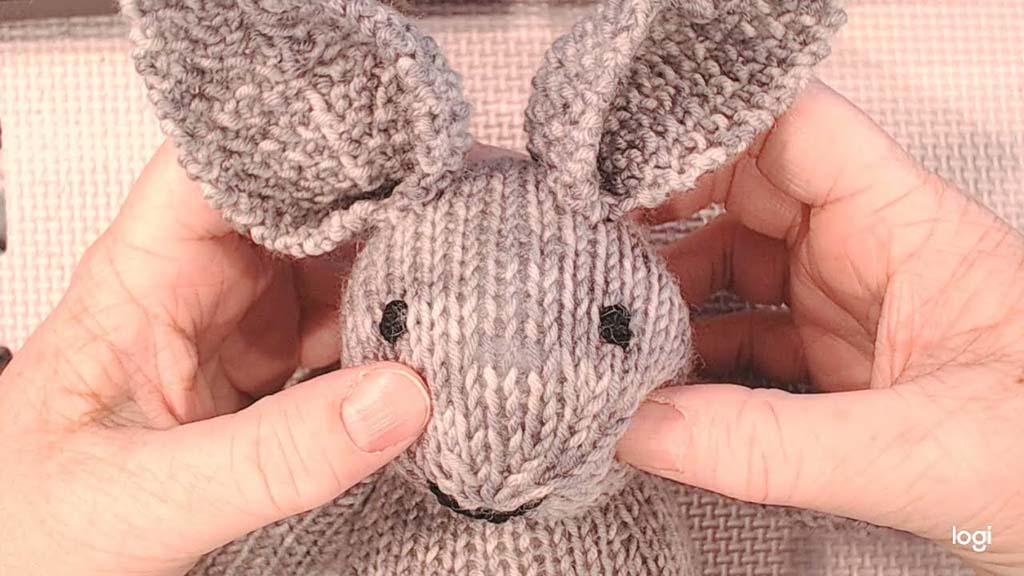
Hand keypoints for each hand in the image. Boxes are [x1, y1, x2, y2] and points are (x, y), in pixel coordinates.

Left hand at [0, 143, 430, 575]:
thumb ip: (273, 457)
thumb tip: (398, 401)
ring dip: (398, 274)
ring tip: (470, 286)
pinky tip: (435, 348)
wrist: (30, 574)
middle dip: (382, 205)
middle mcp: (198, 282)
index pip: (221, 166)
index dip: (307, 143)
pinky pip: (347, 330)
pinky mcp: (269, 366)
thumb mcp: (151, 496)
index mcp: (142, 275)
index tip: (399, 153)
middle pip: (301, 206)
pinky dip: (393, 338)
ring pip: (335, 264)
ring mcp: (240, 322)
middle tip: (470, 218)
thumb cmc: (38, 526)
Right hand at [617, 79, 1023, 574]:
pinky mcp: (834, 365)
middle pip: (744, 194)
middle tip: (586, 252)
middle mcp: (870, 253)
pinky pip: (743, 341)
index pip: (794, 131)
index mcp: (904, 229)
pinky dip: (694, 363)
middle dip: (661, 220)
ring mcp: (847, 308)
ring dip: (669, 302)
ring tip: (609, 335)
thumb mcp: (914, 454)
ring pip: (734, 271)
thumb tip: (638, 427)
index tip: (618, 169)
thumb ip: (768, 444)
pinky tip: (654, 390)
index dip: (704, 131)